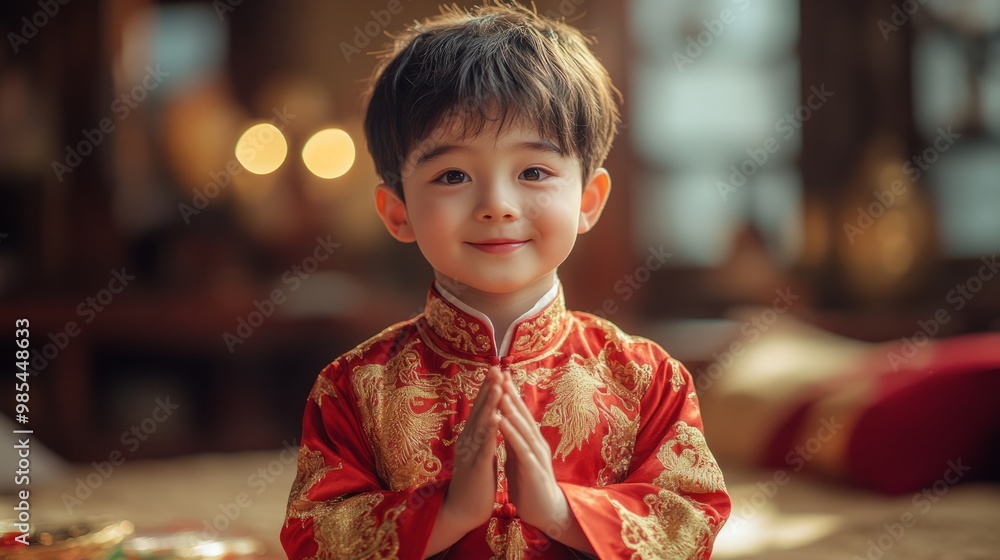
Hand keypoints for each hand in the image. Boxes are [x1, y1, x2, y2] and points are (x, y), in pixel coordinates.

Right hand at [443, 365, 503, 531]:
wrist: (461, 511)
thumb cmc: (474, 483)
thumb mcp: (479, 455)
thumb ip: (484, 437)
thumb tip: (492, 419)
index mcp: (471, 438)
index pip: (480, 409)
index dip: (488, 389)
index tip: (497, 370)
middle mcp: (468, 441)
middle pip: (479, 410)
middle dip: (488, 389)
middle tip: (496, 367)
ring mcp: (470, 453)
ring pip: (481, 425)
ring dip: (489, 404)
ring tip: (498, 385)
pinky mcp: (476, 468)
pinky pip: (484, 447)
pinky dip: (490, 432)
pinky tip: (496, 419)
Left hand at [497, 369, 569, 533]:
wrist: (546, 512)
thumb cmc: (530, 485)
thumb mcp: (518, 458)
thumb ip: (514, 441)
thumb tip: (505, 423)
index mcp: (529, 440)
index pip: (518, 413)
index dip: (509, 394)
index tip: (498, 374)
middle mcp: (535, 443)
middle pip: (521, 414)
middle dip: (510, 393)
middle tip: (500, 372)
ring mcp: (536, 455)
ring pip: (522, 428)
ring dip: (511, 409)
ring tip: (500, 391)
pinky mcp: (533, 469)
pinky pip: (521, 448)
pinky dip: (511, 433)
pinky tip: (502, 422)